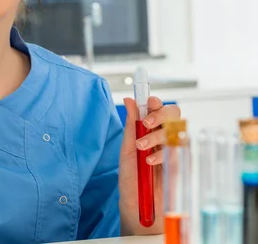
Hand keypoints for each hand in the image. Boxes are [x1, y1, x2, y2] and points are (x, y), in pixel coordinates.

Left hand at [118, 96, 181, 234]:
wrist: (137, 206)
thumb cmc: (131, 179)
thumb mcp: (127, 150)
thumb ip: (131, 126)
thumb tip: (129, 100)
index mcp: (150, 131)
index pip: (159, 109)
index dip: (156, 103)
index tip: (149, 101)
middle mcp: (164, 139)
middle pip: (174, 115)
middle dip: (161, 115)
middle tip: (146, 122)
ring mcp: (174, 152)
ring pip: (177, 131)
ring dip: (158, 135)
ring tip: (141, 146)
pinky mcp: (181, 166)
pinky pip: (179, 152)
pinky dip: (163, 154)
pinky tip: (150, 161)